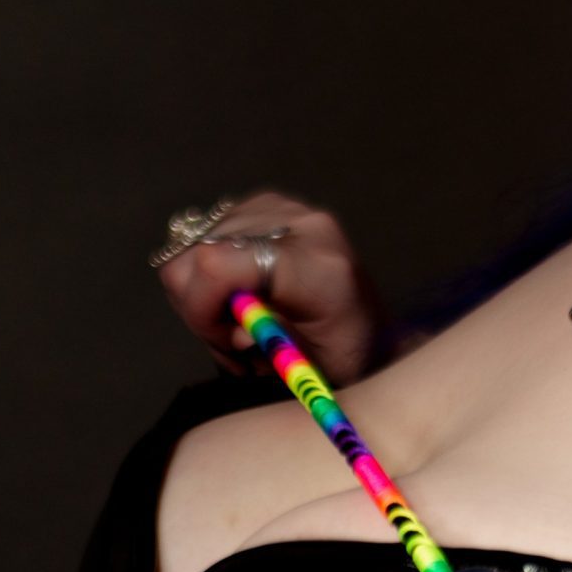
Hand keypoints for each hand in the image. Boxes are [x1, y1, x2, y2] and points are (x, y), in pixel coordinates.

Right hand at [154, 189, 389, 385]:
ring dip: (206, 292)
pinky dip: (214, 271)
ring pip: (196, 244)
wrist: (375, 329)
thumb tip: (238, 331)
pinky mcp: (268, 205)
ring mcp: (283, 208)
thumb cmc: (347, 355)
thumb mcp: (314, 367)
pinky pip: (210, 234)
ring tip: (241, 320)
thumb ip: (271, 345)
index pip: (219, 265)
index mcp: (318, 266)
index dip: (200, 308)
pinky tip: (241, 293)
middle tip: (234, 338)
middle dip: (201, 306)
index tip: (224, 342)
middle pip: (199, 254)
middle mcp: (301, 224)